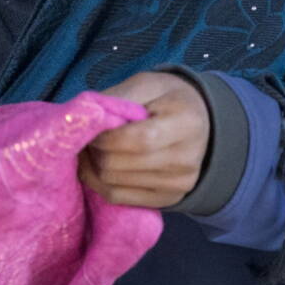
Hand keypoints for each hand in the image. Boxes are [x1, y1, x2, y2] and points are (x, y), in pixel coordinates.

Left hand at [80, 71, 209, 208]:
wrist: (200, 122)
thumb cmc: (167, 99)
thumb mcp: (146, 84)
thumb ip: (117, 99)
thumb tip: (83, 119)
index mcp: (186, 124)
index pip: (137, 140)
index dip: (104, 137)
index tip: (93, 126)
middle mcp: (186, 160)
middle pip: (118, 164)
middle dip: (94, 150)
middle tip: (90, 137)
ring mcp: (177, 184)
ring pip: (111, 182)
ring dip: (93, 165)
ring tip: (95, 148)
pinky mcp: (166, 199)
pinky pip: (116, 197)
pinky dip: (98, 181)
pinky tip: (98, 165)